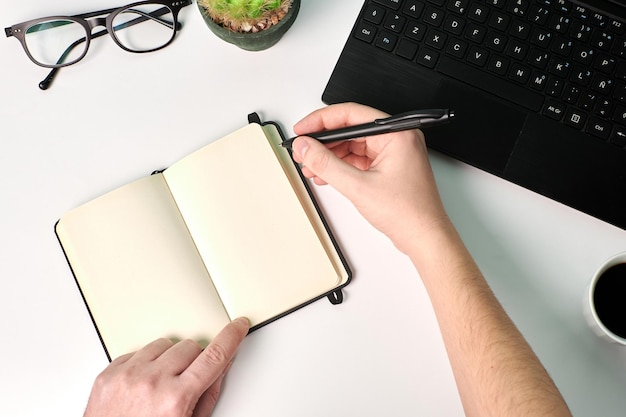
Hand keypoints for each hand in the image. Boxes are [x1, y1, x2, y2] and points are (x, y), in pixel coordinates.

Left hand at [83, 317, 249, 416]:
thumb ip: (208, 394)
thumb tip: (220, 367)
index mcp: (175, 399)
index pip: (213, 357)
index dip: (230, 338)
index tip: (238, 327)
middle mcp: (151, 383)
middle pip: (189, 347)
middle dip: (194, 361)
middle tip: (186, 382)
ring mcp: (127, 376)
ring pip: (163, 344)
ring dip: (167, 360)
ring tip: (160, 385)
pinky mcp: (109, 374)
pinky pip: (137, 352)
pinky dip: (144, 365)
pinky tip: (142, 385)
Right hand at [292, 103, 449, 252]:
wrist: (424, 237)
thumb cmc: (408, 213)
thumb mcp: (358, 186)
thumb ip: (326, 164)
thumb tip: (306, 147)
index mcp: (396, 133)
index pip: (351, 114)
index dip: (321, 120)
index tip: (302, 129)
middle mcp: (396, 139)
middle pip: (350, 129)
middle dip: (323, 142)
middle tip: (303, 151)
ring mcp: (393, 153)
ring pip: (352, 145)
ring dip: (329, 156)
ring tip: (310, 167)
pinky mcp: (388, 167)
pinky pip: (358, 159)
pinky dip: (341, 166)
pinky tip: (325, 175)